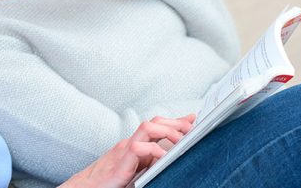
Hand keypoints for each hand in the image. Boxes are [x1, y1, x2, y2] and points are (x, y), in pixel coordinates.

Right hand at [60, 114, 194, 187]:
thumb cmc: (108, 183)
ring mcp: (123, 151)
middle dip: (175, 123)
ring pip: (147, 128)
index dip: (176, 122)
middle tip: (192, 129)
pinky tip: (163, 156)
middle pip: (154, 122)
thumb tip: (168, 158)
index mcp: (134, 146)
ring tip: (182, 140)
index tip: (193, 120)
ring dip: (167, 130)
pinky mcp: (120, 163)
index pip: (157, 126)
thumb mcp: (135, 172)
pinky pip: (138, 148)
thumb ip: (150, 162)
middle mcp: (129, 144)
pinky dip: (153, 149)